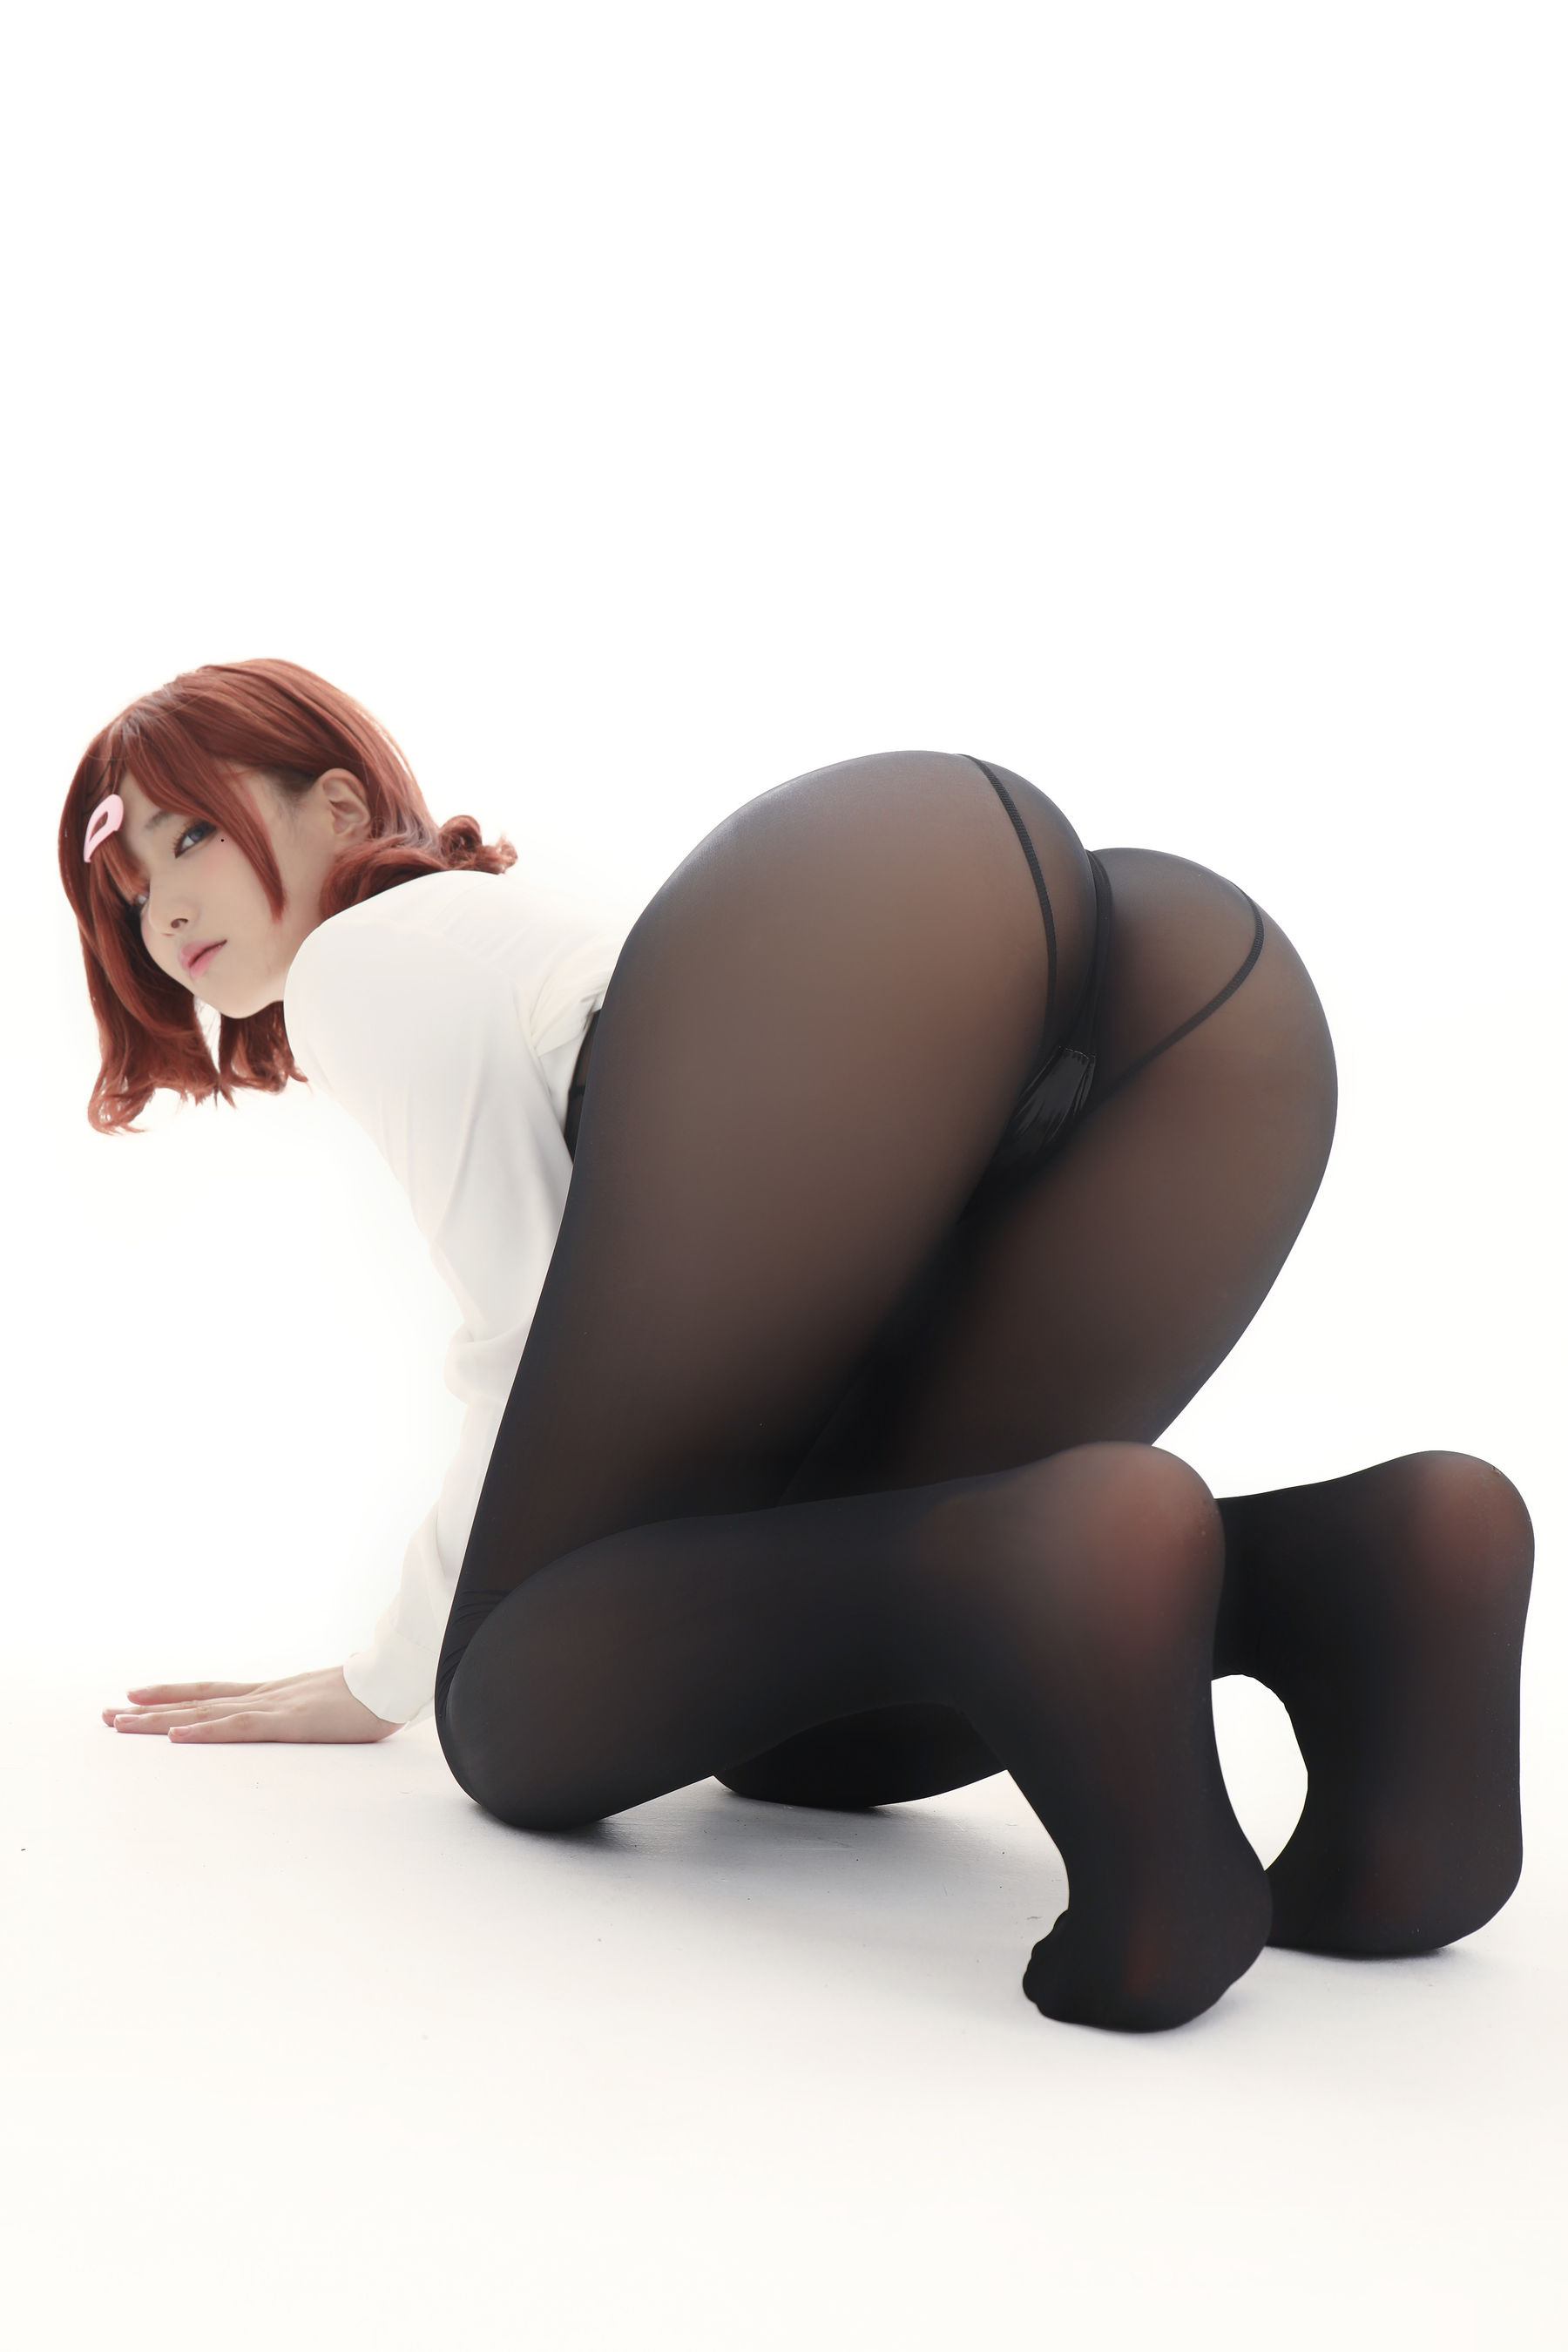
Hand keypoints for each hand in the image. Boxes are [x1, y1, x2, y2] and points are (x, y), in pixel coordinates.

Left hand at [101, 1666, 402, 1742]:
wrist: (402, 1679)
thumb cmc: (378, 1693)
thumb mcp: (337, 1703)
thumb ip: (318, 1707)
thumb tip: (317, 1711)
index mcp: (277, 1693)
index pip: (214, 1692)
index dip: (175, 1694)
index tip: (137, 1696)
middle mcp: (266, 1695)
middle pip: (198, 1700)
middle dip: (150, 1709)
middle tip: (108, 1715)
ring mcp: (275, 1706)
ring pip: (205, 1712)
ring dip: (159, 1720)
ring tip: (119, 1723)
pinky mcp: (289, 1721)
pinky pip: (238, 1728)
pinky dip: (204, 1731)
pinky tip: (174, 1736)